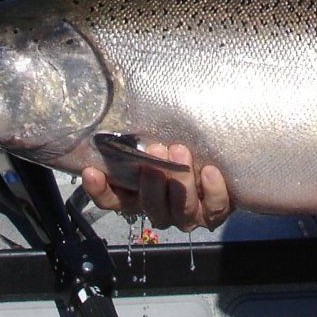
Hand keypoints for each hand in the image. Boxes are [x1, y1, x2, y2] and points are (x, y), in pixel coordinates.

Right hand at [79, 143, 232, 231]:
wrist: (224, 160)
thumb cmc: (184, 144)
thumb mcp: (160, 138)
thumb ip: (140, 134)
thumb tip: (121, 101)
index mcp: (141, 194)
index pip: (113, 200)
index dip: (100, 191)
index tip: (92, 172)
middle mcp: (162, 209)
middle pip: (150, 206)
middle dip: (151, 181)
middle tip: (155, 150)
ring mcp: (188, 215)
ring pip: (180, 212)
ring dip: (180, 185)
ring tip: (181, 153)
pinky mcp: (214, 213)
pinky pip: (213, 209)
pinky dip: (212, 191)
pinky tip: (209, 171)